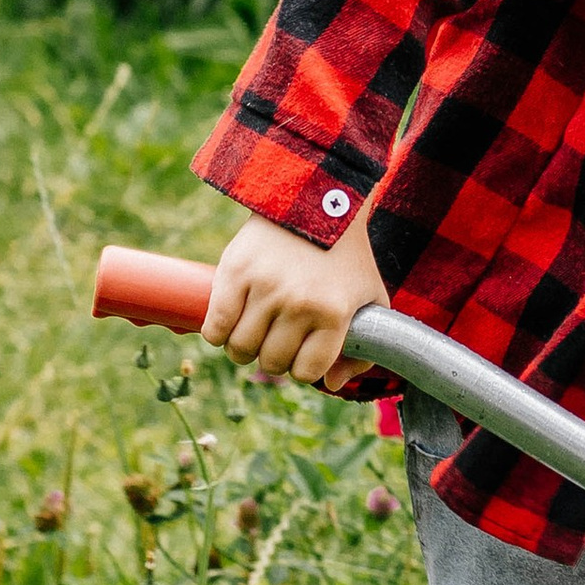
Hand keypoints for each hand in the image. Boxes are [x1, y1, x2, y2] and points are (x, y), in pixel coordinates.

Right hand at [204, 203, 388, 388]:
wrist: (315, 199)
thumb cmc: (346, 256)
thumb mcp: (369, 298)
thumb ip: (360, 348)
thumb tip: (331, 386)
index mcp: (334, 313)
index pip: (307, 371)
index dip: (302, 368)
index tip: (301, 353)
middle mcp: (299, 303)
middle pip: (272, 362)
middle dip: (273, 358)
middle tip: (275, 340)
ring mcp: (265, 288)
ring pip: (241, 349)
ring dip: (243, 349)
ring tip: (252, 333)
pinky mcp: (235, 272)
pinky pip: (215, 328)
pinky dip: (217, 335)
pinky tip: (228, 326)